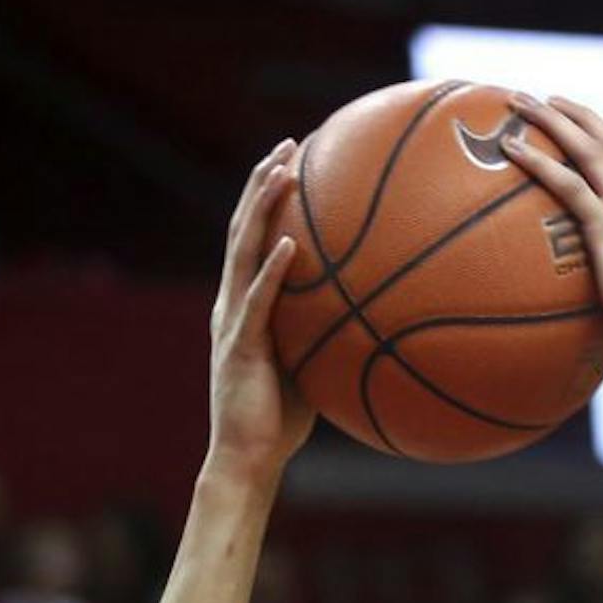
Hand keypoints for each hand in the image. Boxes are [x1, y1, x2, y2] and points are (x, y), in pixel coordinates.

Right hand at [206, 139, 314, 481]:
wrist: (248, 458)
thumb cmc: (280, 420)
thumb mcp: (308, 365)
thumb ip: (326, 334)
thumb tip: (372, 318)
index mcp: (244, 305)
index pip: (253, 239)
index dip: (266, 197)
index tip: (290, 160)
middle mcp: (231, 304)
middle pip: (243, 229)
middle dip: (262, 183)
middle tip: (286, 145)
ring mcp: (232, 323)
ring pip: (244, 252)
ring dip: (261, 208)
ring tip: (280, 172)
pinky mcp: (240, 348)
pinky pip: (258, 302)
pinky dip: (273, 271)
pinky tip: (290, 246)